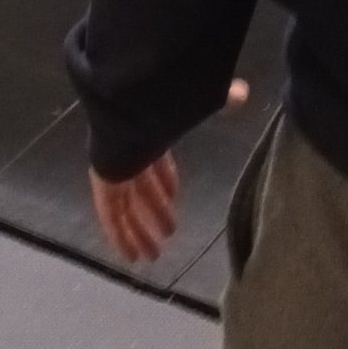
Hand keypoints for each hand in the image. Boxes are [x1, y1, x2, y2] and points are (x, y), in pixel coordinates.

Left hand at [89, 78, 249, 264]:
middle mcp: (130, 152)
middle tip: (170, 231)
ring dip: (141, 231)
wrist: (127, 109)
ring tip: (155, 254)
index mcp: (150, 132)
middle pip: (143, 188)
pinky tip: (131, 256)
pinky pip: (112, 217)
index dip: (167, 178)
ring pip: (128, 208)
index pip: (157, 160)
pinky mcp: (104, 186)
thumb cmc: (162, 106)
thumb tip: (243, 91)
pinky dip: (121, 237)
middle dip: (157, 210)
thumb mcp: (194, 107)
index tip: (174, 196)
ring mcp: (115, 171)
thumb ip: (218, 101)